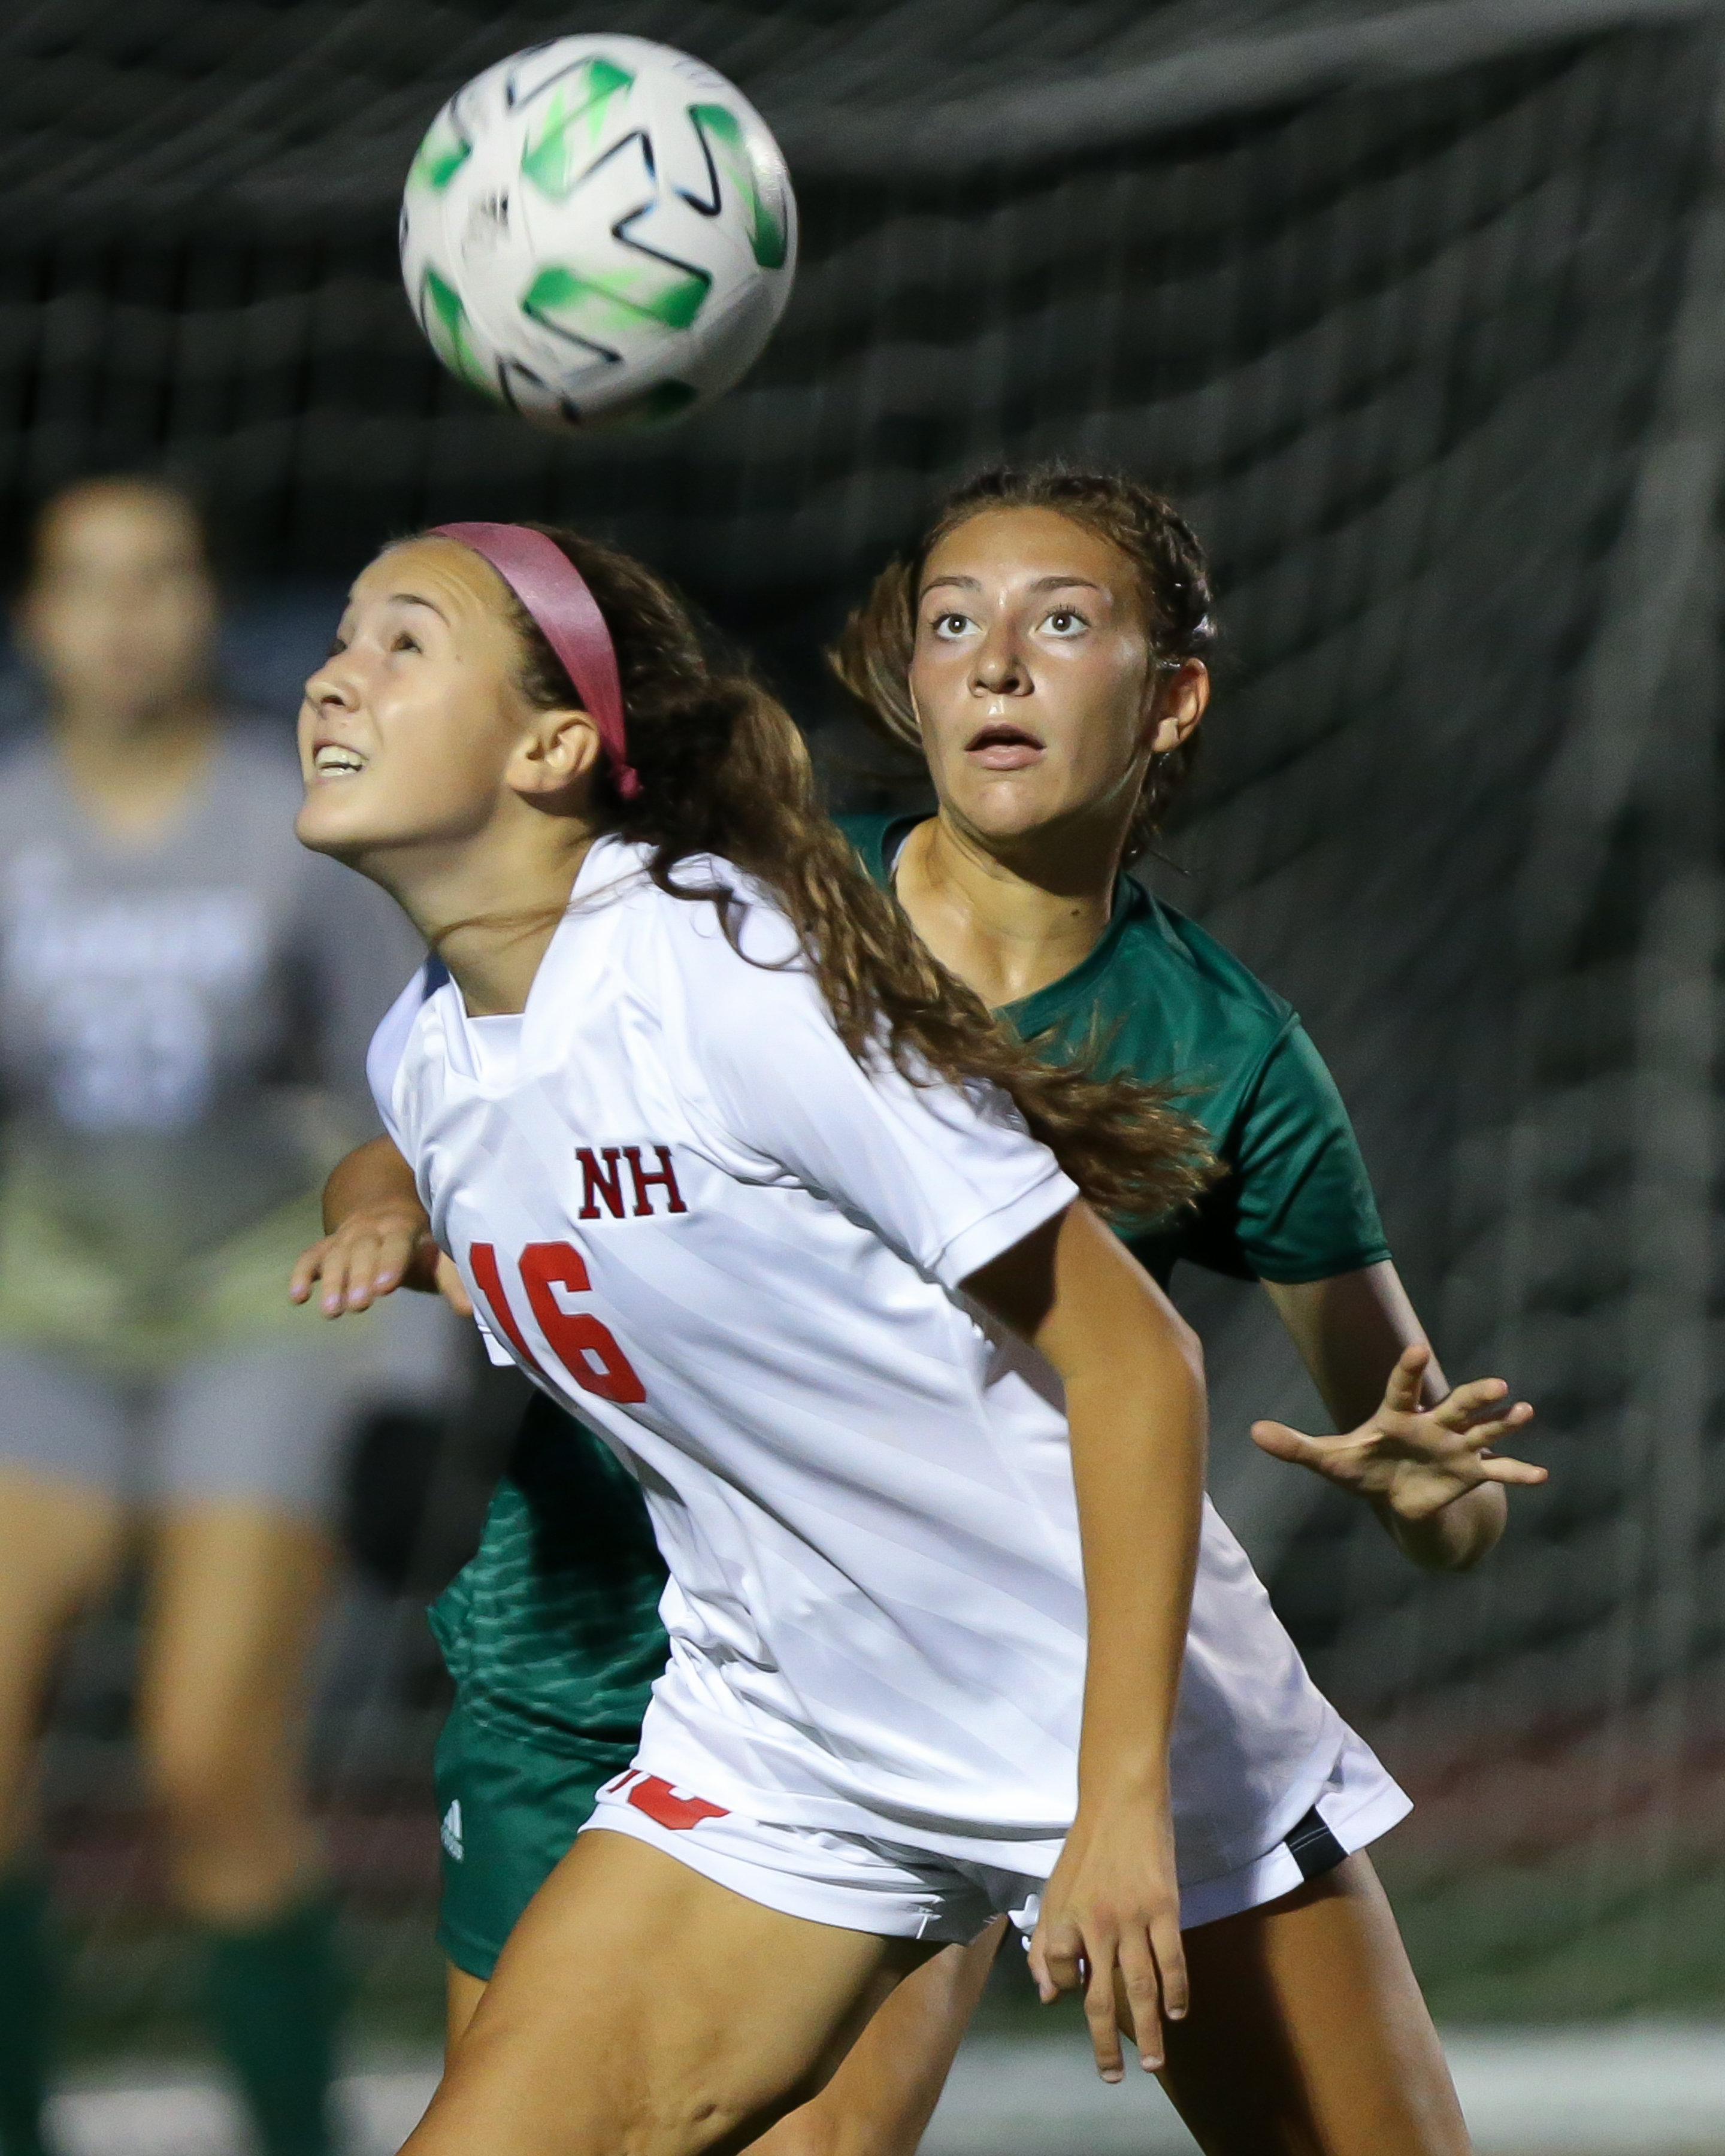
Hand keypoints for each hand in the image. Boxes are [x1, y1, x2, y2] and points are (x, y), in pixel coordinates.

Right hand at [289, 1200, 472, 1318]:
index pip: (395, 1243)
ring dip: (331, 1283)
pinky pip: (310, 1257)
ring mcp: (345, 1237)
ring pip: (335, 1256)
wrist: (385, 1206)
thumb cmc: (418, 1241)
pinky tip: (297, 1297)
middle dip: (359, 1277)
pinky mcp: (326, 1246)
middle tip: (359, 1305)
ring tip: (331, 1313)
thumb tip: (471, 1311)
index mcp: (402, 1227)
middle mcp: (370, 1229)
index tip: (386, 1286)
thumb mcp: (438, 1254)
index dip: (390, 1263)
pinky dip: (301, 1274)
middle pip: (362, 1251)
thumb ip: (452, 1279)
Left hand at [1026, 1790, 1186, 2081]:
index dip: (1065, 1986)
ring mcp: (1132, 1917)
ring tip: (1152, 2062)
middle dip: (1105, 2043)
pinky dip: (1177, 1990)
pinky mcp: (1164, 1907)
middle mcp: (1094, 1923)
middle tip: (1115, 2077)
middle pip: (1099, 1997)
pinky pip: (1172, 1959)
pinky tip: (1177, 2013)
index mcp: (1064, 1916)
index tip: (1079, 1993)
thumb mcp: (1055, 1888)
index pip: (1057, 1972)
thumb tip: (1049, 1997)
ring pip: (1141, 1986)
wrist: (1120, 1799)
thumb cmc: (1086, 1846)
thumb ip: (1047, 1941)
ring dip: (1147, 2029)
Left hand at [1251, 1343, 1542, 1521]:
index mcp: (1397, 1415)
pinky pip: (1498, 1472)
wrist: (1394, 1496)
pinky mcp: (1469, 1472)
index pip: (1402, 1387)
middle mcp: (1432, 1425)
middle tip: (1497, 1382)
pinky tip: (1544, 1475)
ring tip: (1525, 1412)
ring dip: (1505, 1423)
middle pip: (1455, 1405)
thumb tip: (1252, 1431)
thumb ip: (1295, 1446)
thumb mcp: (1328, 1461)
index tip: (1416, 1349)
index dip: (1408, 1370)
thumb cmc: (1362, 1468)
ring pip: (1483, 1430)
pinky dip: (1519, 1473)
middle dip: (1474, 1395)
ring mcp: (1455, 1447)